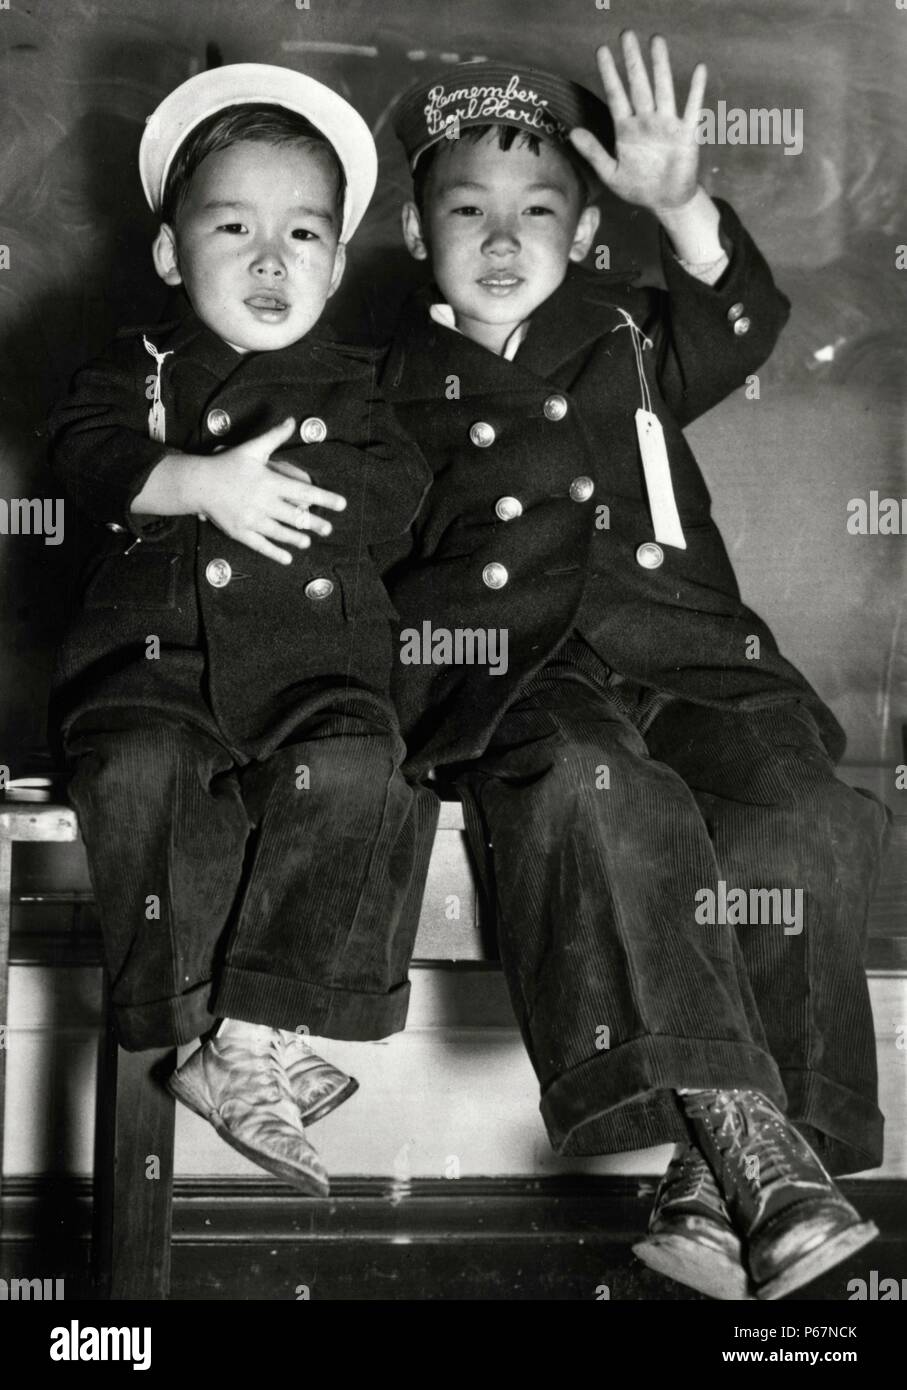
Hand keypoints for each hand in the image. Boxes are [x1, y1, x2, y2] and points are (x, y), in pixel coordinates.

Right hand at [192, 417, 346, 564]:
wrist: (198, 483)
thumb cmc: (226, 465)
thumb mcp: (252, 448)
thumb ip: (274, 437)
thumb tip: (292, 421)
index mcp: (269, 482)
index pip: (304, 492)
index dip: (325, 498)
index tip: (341, 504)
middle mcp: (263, 502)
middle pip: (295, 516)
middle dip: (315, 524)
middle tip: (328, 529)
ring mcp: (251, 519)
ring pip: (280, 532)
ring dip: (297, 538)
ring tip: (308, 541)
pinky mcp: (240, 532)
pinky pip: (261, 545)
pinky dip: (275, 553)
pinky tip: (287, 558)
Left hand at [569, 31, 705, 213]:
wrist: (665, 201)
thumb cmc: (638, 187)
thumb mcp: (611, 173)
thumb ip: (593, 152)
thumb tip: (572, 133)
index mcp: (626, 129)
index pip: (615, 95)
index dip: (608, 74)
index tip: (601, 51)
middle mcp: (646, 121)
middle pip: (638, 84)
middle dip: (632, 60)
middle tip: (626, 34)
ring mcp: (666, 124)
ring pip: (662, 89)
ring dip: (660, 66)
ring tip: (656, 41)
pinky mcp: (686, 133)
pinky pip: (692, 108)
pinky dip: (696, 90)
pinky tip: (699, 70)